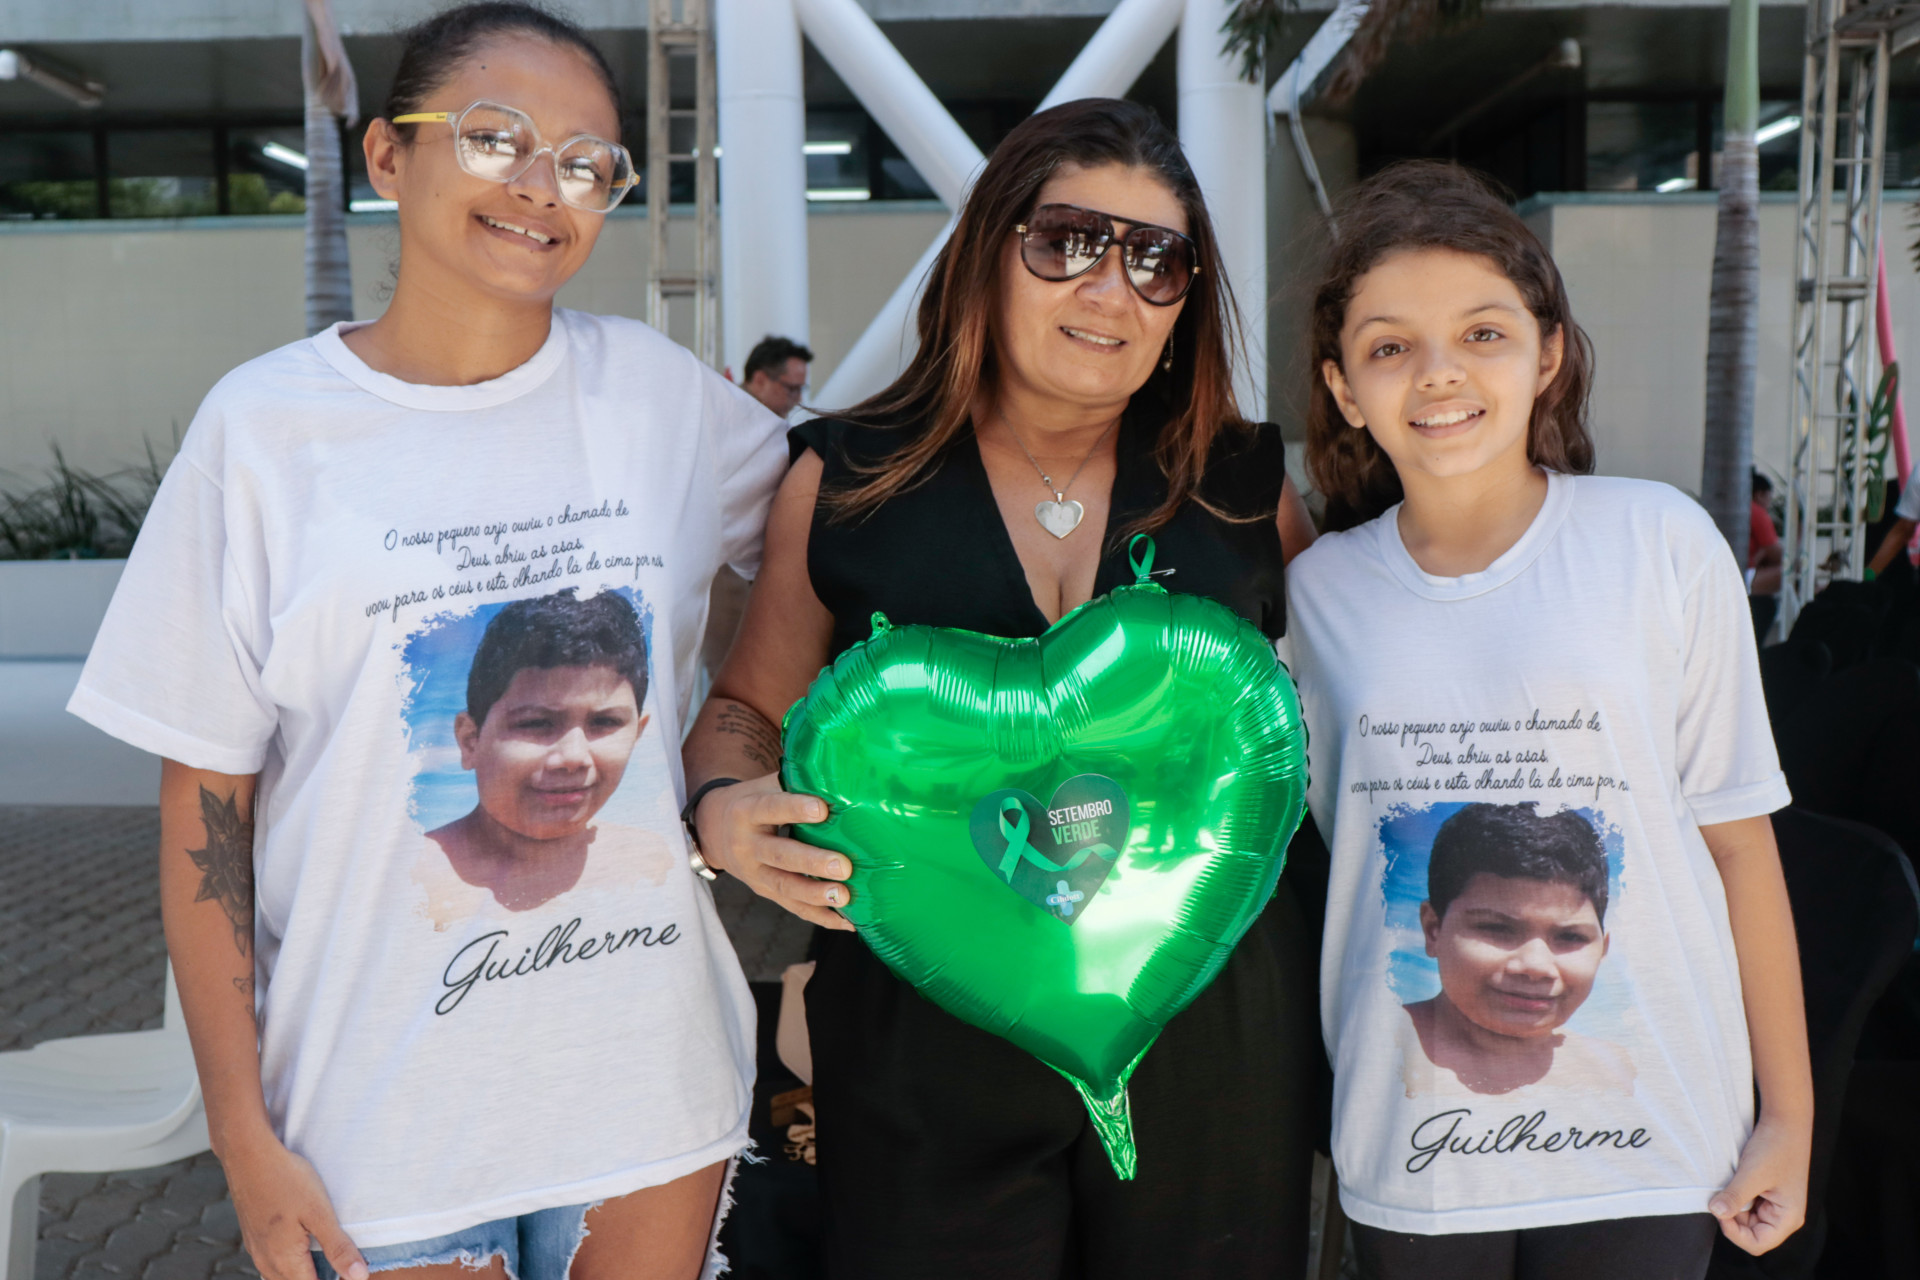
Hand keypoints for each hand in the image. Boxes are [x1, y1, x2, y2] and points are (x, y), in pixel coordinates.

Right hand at [218, 1128, 367, 1279]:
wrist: (248, 1155)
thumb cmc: (286, 1180)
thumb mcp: (320, 1213)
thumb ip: (339, 1247)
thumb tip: (358, 1276)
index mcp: (284, 1262)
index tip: (352, 1273)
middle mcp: (266, 1262)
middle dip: (321, 1277)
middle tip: (344, 1264)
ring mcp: (257, 1250)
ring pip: (284, 1276)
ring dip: (305, 1272)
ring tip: (329, 1258)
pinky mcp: (255, 1237)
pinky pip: (274, 1262)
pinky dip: (293, 1262)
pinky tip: (307, 1245)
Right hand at [695, 773, 853, 929]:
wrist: (715, 830)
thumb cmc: (754, 801)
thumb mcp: (764, 785)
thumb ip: (795, 782)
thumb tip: (841, 774)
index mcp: (747, 811)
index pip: (771, 808)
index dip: (795, 809)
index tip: (823, 809)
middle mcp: (747, 845)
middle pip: (780, 855)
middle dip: (813, 862)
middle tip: (843, 866)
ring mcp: (755, 873)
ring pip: (785, 886)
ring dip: (816, 894)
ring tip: (845, 896)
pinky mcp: (766, 892)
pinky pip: (793, 907)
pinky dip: (822, 916)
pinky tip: (848, 920)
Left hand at [1710, 1113, 1810, 1254]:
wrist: (1785, 1122)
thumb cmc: (1775, 1147)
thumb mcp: (1752, 1173)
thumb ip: (1735, 1196)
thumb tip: (1716, 1212)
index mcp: (1788, 1218)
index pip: (1757, 1243)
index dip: (1734, 1233)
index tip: (1718, 1211)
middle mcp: (1784, 1216)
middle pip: (1750, 1233)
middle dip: (1732, 1219)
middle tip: (1719, 1196)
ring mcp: (1775, 1205)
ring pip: (1746, 1219)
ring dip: (1732, 1207)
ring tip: (1728, 1186)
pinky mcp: (1767, 1194)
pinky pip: (1747, 1205)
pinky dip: (1735, 1197)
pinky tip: (1732, 1182)